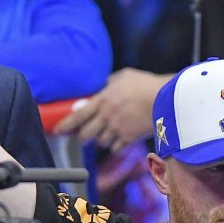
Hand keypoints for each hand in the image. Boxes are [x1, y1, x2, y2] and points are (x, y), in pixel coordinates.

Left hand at [54, 69, 170, 151]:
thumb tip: (106, 82)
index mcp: (104, 100)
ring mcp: (117, 129)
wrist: (165, 99)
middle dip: (82, 137)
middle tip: (83, 136)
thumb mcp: (127, 75)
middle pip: (86, 134)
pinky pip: (116, 147)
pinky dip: (116, 145)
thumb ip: (113, 80)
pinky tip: (121, 139)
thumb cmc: (147, 84)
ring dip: (102, 140)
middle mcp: (107, 116)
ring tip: (108, 134)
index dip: (66, 125)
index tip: (58, 130)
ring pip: (101, 142)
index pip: (78, 115)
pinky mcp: (129, 138)